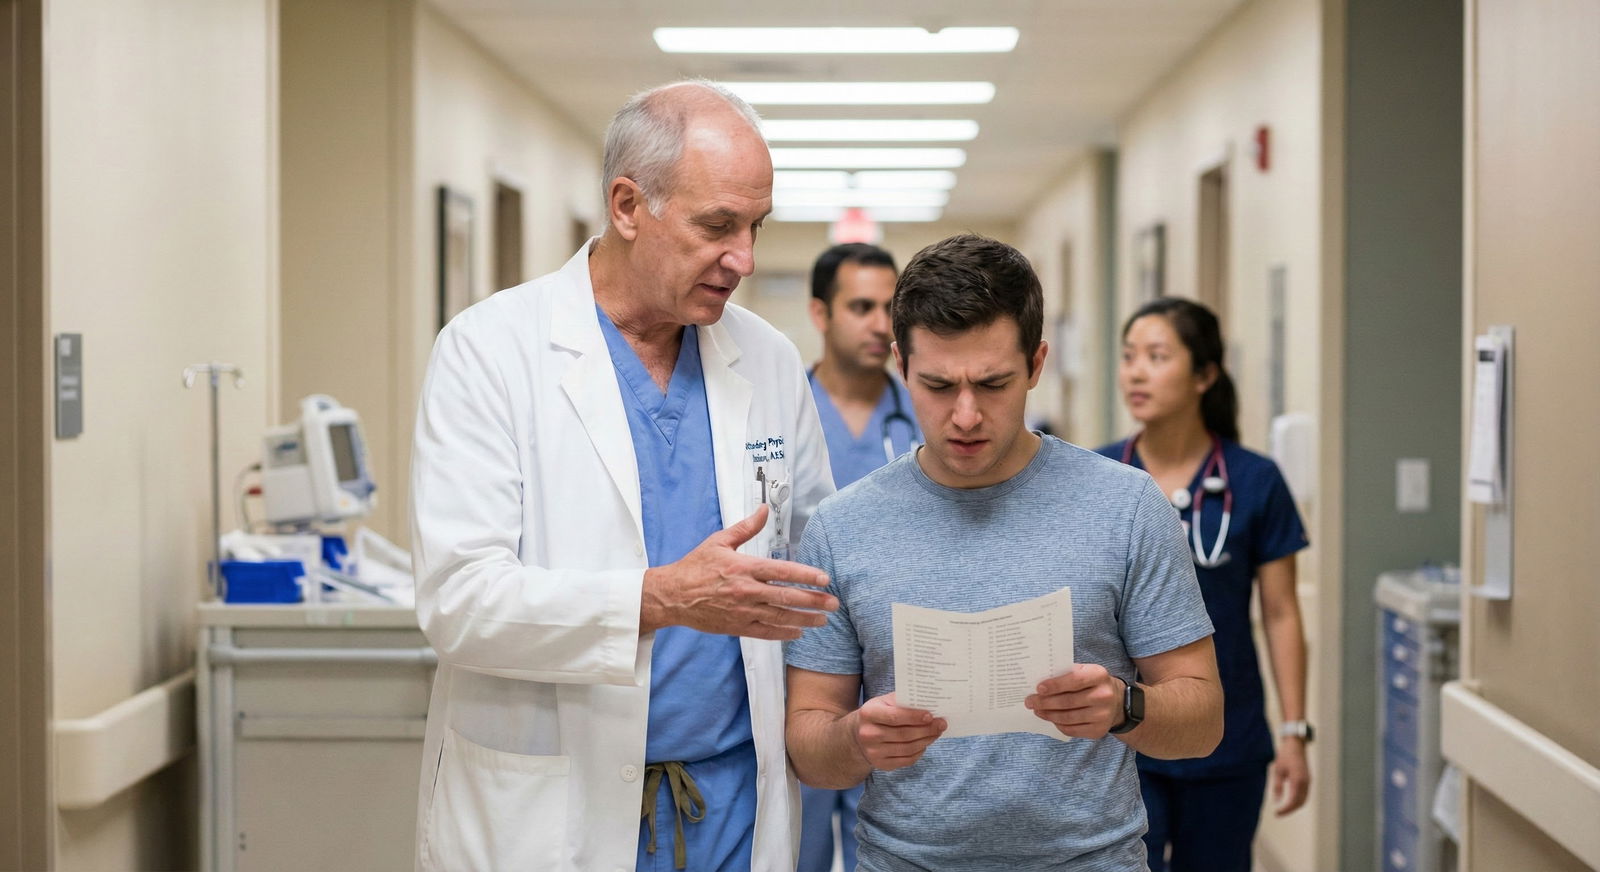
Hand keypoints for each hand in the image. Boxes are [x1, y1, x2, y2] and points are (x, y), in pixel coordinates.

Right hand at [641, 504, 836, 639]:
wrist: (672, 596)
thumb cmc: (695, 567)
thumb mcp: (719, 541)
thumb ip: (745, 528)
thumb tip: (764, 509)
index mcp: (743, 567)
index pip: (782, 571)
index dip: (806, 575)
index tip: (824, 579)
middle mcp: (746, 590)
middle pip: (787, 596)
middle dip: (813, 600)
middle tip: (834, 603)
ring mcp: (742, 611)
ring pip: (780, 617)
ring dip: (804, 619)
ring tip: (823, 620)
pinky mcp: (737, 627)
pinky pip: (765, 632)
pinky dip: (784, 633)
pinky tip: (799, 632)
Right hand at [851, 693, 945, 771]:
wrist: (858, 734)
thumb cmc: (878, 714)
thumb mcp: (884, 701)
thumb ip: (903, 701)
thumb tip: (928, 703)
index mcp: (869, 713)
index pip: (895, 717)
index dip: (914, 717)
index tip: (931, 716)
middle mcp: (869, 734)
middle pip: (904, 734)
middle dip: (926, 730)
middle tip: (941, 724)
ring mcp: (874, 752)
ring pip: (907, 748)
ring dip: (926, 741)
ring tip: (936, 733)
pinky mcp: (881, 764)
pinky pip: (906, 760)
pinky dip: (919, 752)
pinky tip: (925, 744)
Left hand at [1026, 664, 1123, 738]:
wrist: (1117, 701)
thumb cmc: (1093, 683)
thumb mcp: (1085, 671)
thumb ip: (1066, 673)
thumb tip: (1041, 681)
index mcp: (1099, 675)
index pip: (1074, 680)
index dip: (1055, 685)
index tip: (1039, 688)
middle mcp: (1103, 696)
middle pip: (1068, 701)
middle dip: (1045, 702)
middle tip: (1030, 701)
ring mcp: (1103, 715)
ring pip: (1068, 717)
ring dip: (1048, 714)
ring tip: (1037, 710)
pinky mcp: (1098, 730)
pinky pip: (1072, 730)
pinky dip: (1058, 725)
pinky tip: (1051, 718)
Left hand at [1270, 738, 1311, 814]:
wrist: (1295, 744)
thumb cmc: (1285, 756)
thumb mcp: (1278, 771)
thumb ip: (1277, 787)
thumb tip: (1276, 802)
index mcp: (1298, 780)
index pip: (1293, 801)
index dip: (1285, 809)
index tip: (1277, 814)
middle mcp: (1306, 782)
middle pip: (1300, 803)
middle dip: (1290, 810)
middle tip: (1279, 814)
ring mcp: (1308, 781)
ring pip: (1304, 799)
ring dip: (1295, 806)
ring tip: (1284, 809)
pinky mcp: (1308, 779)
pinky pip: (1305, 794)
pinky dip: (1299, 800)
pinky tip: (1290, 801)